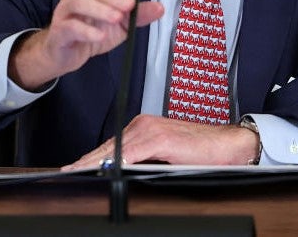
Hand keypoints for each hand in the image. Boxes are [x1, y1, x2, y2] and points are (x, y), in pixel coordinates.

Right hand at [9, 0, 163, 89]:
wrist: (65, 55)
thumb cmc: (91, 33)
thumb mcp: (120, 24)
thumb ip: (137, 14)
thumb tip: (159, 8)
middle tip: (129, 5)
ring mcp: (64, 11)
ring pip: (79, 2)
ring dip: (100, 9)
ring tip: (117, 18)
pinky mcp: (59, 31)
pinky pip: (71, 26)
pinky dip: (87, 30)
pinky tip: (100, 36)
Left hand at [61, 115, 259, 169]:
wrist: (230, 145)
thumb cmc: (203, 152)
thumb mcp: (166, 156)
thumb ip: (145, 159)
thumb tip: (124, 171)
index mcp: (144, 127)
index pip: (111, 144)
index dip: (90, 158)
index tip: (74, 168)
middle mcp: (144, 125)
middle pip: (108, 146)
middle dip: (86, 161)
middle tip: (66, 172)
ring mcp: (151, 130)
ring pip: (115, 149)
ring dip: (94, 162)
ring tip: (75, 173)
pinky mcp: (160, 139)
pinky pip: (132, 153)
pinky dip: (116, 161)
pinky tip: (104, 169)